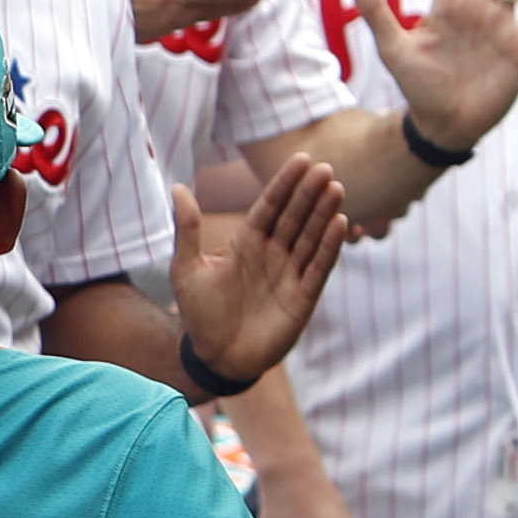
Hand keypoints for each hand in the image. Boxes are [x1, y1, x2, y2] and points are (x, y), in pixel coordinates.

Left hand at [176, 154, 351, 385]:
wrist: (216, 357)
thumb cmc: (199, 313)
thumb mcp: (187, 268)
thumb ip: (188, 229)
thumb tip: (177, 188)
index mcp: (247, 241)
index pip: (270, 205)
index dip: (285, 183)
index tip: (301, 159)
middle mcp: (272, 253)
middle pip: (295, 216)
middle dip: (309, 192)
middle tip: (325, 168)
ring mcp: (290, 274)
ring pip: (310, 237)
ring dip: (323, 214)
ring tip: (336, 189)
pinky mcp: (303, 297)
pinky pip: (319, 267)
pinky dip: (329, 246)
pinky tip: (339, 223)